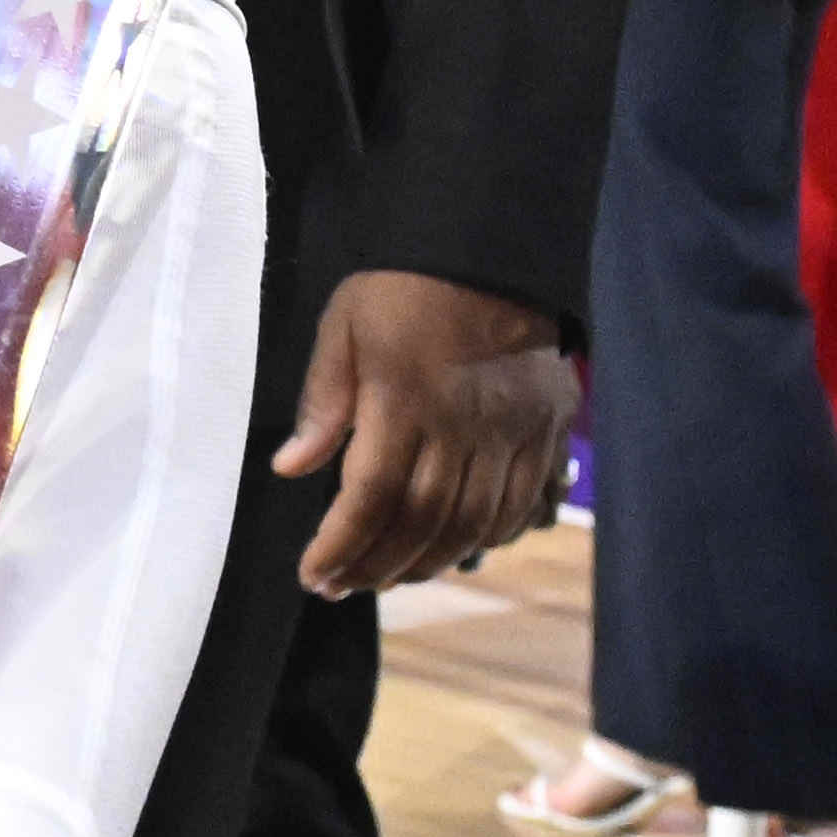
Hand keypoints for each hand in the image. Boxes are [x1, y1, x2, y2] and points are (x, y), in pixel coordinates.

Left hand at [274, 269, 577, 595]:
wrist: (495, 250)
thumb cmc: (405, 287)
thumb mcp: (344, 326)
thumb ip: (322, 401)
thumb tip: (290, 468)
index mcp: (406, 397)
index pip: (371, 494)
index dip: (340, 544)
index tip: (314, 575)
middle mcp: (464, 424)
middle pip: (422, 520)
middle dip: (377, 565)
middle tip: (342, 586)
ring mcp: (512, 431)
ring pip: (472, 523)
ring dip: (426, 562)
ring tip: (387, 577)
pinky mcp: (546, 430)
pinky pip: (519, 505)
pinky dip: (483, 538)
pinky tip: (450, 550)